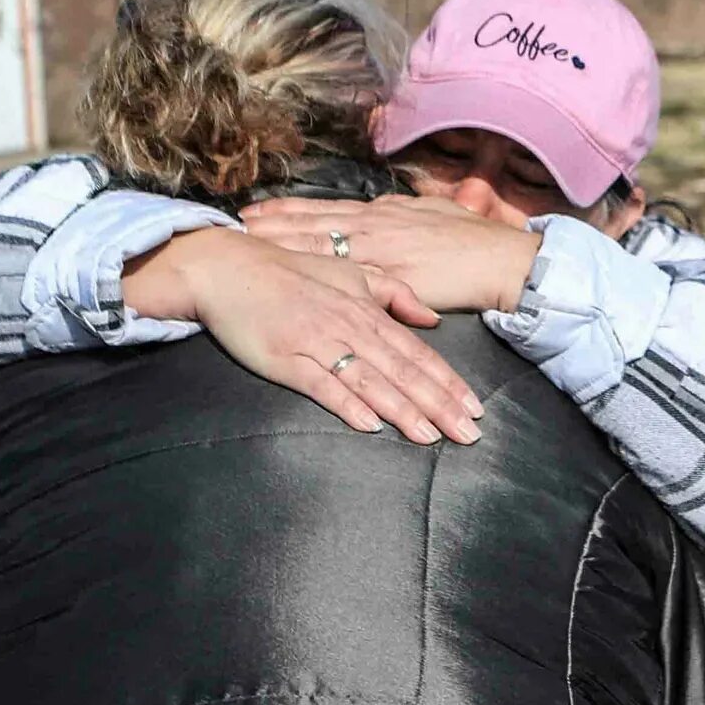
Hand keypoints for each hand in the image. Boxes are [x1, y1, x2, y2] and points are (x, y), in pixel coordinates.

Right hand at [129, 230, 482, 445]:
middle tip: (468, 433)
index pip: (417, 352)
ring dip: (402, 410)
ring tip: (431, 436)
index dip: (448, 381)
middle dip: (439, 404)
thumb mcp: (350, 272)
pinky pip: (321, 385)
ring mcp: (317, 342)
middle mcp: (349, 327)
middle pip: (403, 371)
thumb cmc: (291, 271)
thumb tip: (432, 318)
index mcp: (366, 310)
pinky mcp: (285, 358)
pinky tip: (371, 424)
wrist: (228, 267)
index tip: (475, 407)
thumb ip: (394, 293)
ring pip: (370, 380)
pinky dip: (347, 404)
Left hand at [241, 194, 539, 312]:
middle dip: (271, 225)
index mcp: (383, 213)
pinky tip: (290, 277)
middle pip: (310, 224)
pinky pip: (342, 276)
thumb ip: (403, 213)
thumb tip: (382, 209)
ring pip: (319, 244)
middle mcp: (374, 226)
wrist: (501, 261)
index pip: (324, 208)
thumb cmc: (474, 240)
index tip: (254, 209)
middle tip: (232, 225)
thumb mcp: (433, 214)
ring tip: (246, 244)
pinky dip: (314, 275)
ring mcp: (379, 250)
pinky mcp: (389, 276)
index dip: (287, 210)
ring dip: (281, 244)